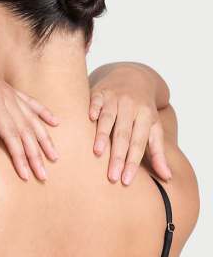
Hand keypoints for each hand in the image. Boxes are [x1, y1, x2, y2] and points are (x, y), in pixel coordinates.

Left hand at [0, 34, 58, 180]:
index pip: (10, 134)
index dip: (18, 156)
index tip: (25, 174)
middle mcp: (5, 96)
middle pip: (25, 130)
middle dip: (35, 155)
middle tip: (43, 175)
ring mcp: (9, 92)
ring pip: (32, 119)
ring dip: (44, 139)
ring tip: (54, 156)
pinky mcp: (8, 88)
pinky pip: (30, 102)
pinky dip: (43, 113)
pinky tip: (55, 123)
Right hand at [89, 68, 171, 184]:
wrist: (132, 76)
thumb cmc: (142, 109)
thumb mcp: (153, 128)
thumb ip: (158, 153)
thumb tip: (167, 177)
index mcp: (145, 117)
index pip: (138, 143)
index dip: (132, 162)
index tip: (126, 181)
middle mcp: (131, 107)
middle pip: (124, 135)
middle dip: (118, 156)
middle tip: (112, 176)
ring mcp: (114, 98)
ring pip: (108, 119)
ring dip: (103, 135)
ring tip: (97, 153)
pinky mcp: (99, 92)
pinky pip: (95, 101)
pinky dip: (92, 109)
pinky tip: (88, 120)